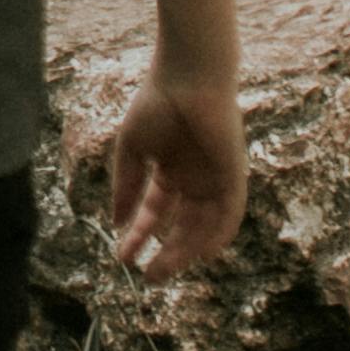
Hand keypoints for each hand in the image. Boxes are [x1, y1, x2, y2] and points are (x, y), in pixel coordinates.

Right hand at [108, 74, 246, 276]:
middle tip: (147, 276)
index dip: (140, 234)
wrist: (187, 74)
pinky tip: (201, 253)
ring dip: (186, 250)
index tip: (122, 256)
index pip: (155, 211)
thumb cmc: (157, 102)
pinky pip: (230, 213)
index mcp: (170, 170)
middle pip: (181, 225)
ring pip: (204, 226)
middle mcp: (194, 178)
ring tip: (163, 269)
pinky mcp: (233, 174)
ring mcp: (214, 178)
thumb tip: (115, 222)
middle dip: (165, 252)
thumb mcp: (132, 149)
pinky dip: (218, 234)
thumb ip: (126, 186)